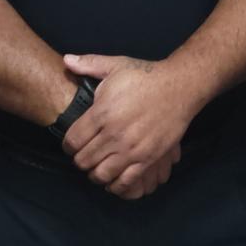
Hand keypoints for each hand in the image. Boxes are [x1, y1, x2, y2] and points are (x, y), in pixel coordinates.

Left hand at [61, 54, 199, 198]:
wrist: (180, 87)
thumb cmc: (146, 76)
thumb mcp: (116, 66)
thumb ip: (88, 64)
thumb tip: (65, 60)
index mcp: (102, 113)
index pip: (72, 141)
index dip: (67, 146)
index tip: (72, 144)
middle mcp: (114, 134)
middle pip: (83, 161)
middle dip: (80, 160)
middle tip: (84, 155)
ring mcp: (131, 149)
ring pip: (101, 174)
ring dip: (95, 174)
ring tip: (98, 166)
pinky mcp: (148, 159)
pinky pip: (125, 182)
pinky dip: (115, 185)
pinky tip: (114, 178)